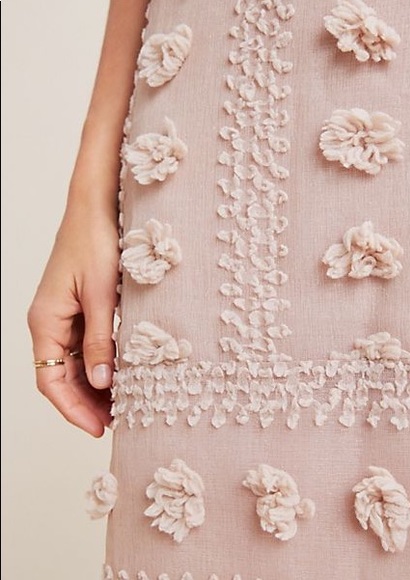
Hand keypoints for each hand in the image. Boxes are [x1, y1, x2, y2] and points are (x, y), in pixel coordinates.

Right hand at [28, 204, 119, 436]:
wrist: (97, 208)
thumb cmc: (95, 243)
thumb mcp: (101, 296)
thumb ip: (99, 340)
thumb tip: (101, 382)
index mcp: (45, 322)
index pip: (51, 381)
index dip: (73, 409)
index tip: (98, 429)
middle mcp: (50, 323)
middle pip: (62, 376)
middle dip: (86, 403)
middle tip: (117, 422)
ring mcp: (65, 315)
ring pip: (75, 363)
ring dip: (94, 386)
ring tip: (122, 404)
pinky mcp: (81, 307)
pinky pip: (86, 345)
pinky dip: (101, 363)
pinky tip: (121, 373)